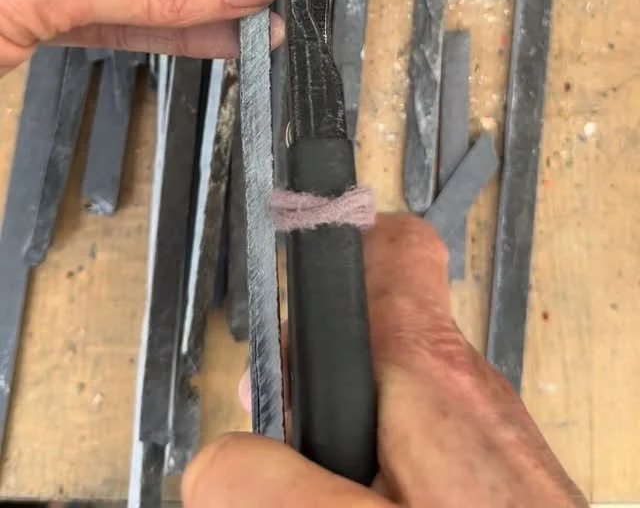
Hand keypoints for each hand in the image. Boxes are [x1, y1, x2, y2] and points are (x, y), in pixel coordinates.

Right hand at [183, 214, 586, 506]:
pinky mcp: (486, 480)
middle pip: (363, 338)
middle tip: (273, 447)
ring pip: (382, 404)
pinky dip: (367, 474)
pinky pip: (409, 451)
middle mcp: (465, 391)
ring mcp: (480, 438)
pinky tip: (354, 503)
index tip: (290, 237)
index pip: (394, 246)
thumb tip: (215, 462)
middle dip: (304, 388)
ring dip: (332, 444)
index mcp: (434, 374)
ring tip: (309, 493)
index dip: (337, 234)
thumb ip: (276, 483)